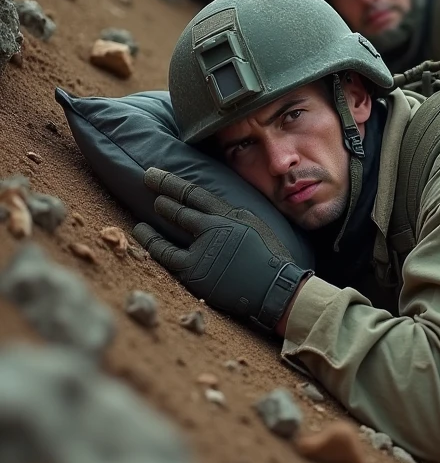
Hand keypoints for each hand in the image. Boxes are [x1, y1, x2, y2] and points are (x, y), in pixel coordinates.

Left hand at [132, 168, 311, 332]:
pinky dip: (151, 240)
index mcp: (229, 215)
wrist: (274, 289)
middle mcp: (213, 227)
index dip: (172, 182)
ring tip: (152, 203)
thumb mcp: (255, 226)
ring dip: (161, 209)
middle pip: (181, 204)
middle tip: (147, 178)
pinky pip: (165, 253)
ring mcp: (202, 248)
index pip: (195, 193)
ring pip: (174, 223)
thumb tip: (215, 208)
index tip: (156, 173)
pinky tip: (141, 230)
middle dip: (163, 190)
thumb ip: (233, 215)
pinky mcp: (193, 271)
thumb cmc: (270, 258)